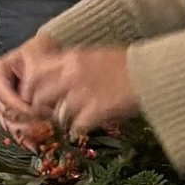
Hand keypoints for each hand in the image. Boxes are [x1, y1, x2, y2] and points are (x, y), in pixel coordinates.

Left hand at [0, 38, 139, 137]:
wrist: (152, 73)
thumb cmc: (130, 63)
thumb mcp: (96, 55)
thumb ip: (75, 64)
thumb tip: (60, 75)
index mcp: (71, 58)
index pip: (35, 73)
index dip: (32, 87)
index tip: (36, 95)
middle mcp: (71, 75)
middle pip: (38, 97)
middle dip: (43, 108)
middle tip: (52, 112)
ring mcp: (82, 95)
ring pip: (56, 114)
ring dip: (62, 119)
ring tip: (72, 119)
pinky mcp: (95, 112)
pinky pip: (75, 127)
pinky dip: (79, 129)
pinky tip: (87, 126)